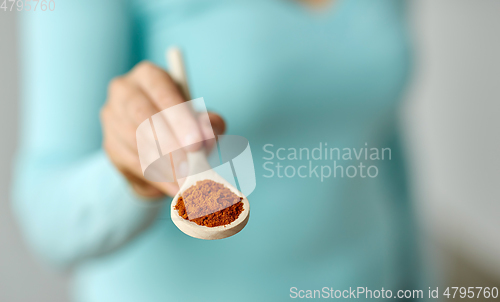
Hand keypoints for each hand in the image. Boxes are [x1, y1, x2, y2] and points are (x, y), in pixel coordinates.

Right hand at [100, 61, 224, 197]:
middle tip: (190, 167)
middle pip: (143, 115)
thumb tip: (208, 135)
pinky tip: (174, 187)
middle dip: (169, 144)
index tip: (196, 143)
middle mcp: (125, 90)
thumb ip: (209, 124)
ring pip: (135, 141)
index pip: (162, 91)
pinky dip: (156, 177)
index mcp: (149, 76)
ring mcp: (112, 117)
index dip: (180, 118)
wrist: (159, 150)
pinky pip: (132, 162)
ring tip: (187, 180)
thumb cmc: (183, 126)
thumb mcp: (201, 121)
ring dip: (163, 164)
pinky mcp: (110, 144)